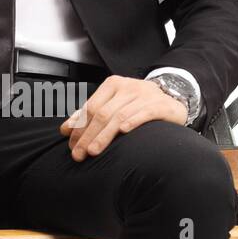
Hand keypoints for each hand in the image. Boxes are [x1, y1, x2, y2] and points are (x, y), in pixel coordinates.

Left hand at [59, 75, 187, 160]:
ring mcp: (144, 95)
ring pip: (119, 116)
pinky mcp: (160, 105)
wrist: (172, 98)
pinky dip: (133, 122)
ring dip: (104, 135)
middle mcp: (127, 87)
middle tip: (78, 153)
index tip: (71, 144)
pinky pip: (144, 113)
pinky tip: (124, 132)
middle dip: (87, 135)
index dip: (79, 126)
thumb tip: (65, 129)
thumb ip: (90, 115)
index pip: (90, 107)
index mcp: (112, 85)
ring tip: (93, 151)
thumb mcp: (114, 104)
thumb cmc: (137, 104)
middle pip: (102, 113)